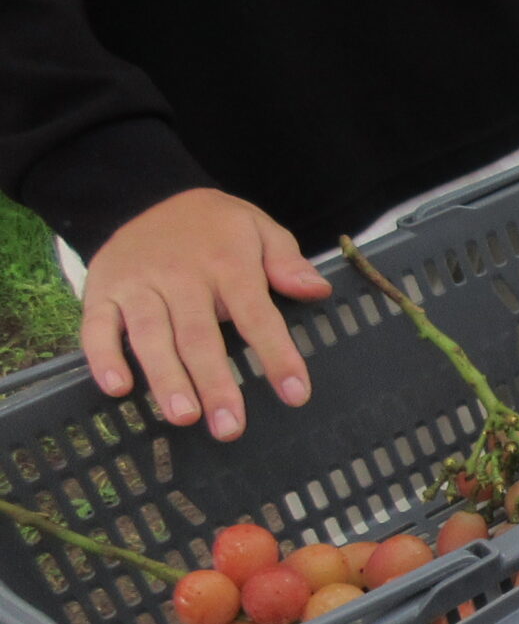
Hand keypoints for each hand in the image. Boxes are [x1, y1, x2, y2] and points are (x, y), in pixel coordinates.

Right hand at [79, 190, 329, 439]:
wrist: (150, 195)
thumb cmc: (216, 228)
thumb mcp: (259, 228)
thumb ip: (287, 261)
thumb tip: (317, 289)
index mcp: (226, 262)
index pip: (256, 314)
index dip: (276, 355)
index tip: (295, 394)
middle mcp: (179, 276)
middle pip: (199, 335)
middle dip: (215, 383)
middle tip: (229, 427)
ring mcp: (137, 284)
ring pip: (151, 336)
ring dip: (166, 378)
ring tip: (184, 417)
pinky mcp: (102, 291)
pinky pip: (96, 327)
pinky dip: (103, 357)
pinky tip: (117, 388)